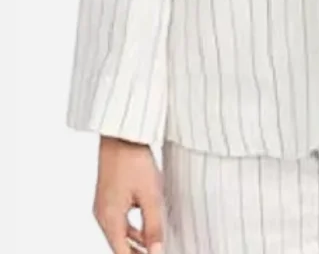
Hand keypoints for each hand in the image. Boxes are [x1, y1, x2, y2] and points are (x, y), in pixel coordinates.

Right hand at [93, 136, 164, 253]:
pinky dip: (131, 229)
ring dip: (134, 244)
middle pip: (118, 246)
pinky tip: (145, 229)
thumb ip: (154, 226)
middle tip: (154, 253)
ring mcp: (104, 206)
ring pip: (119, 234)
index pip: (122, 253)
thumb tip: (157, 251)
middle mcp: (103, 215)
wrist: (121, 135)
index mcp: (109, 219)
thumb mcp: (150, 195)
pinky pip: (119, 221)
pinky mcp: (108, 196)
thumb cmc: (133, 160)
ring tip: (152, 248)